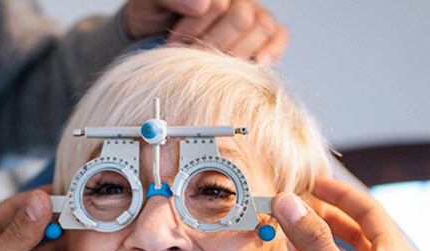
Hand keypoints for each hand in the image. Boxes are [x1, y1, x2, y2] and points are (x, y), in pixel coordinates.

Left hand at [124, 0, 287, 65]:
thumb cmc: (154, 17)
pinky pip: (278, 36)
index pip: (218, 5)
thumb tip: (200, 5)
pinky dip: (271, 50)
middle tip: (193, 58)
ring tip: (212, 66)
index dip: (195, 28)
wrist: (154, 33)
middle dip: (214, 43)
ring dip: (236, 53)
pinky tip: (255, 63)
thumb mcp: (150, 3)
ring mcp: (254, 13)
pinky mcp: (264, 32)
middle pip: (241, 19)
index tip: (174, 43)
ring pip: (261, 28)